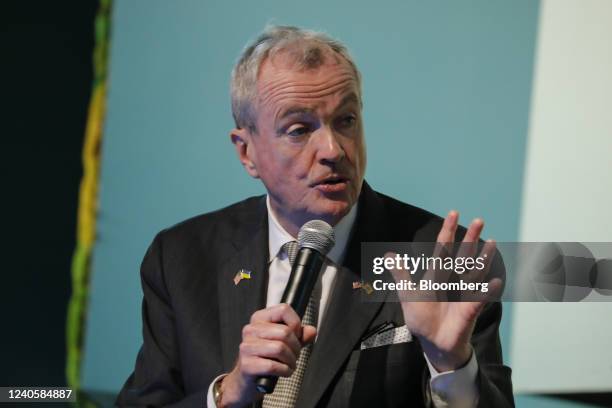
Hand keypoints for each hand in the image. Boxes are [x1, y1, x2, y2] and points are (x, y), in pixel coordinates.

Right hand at [218, 303, 316, 406]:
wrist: (249, 380)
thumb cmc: (267, 358)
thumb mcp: (285, 343)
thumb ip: (300, 335)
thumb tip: (311, 331)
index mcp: (259, 318)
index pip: (284, 309)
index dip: (296, 324)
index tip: (297, 336)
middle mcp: (250, 330)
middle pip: (285, 332)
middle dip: (296, 347)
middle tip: (295, 355)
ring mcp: (246, 347)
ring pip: (280, 349)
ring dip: (291, 361)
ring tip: (290, 364)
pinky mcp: (246, 364)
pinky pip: (273, 366)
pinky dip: (284, 371)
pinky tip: (284, 372)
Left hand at [386, 211, 501, 372]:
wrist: (432, 343)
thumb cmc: (422, 318)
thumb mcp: (408, 295)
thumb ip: (401, 275)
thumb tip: (389, 255)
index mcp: (437, 274)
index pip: (443, 248)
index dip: (448, 231)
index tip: (454, 213)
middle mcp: (453, 280)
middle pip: (463, 254)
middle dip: (470, 238)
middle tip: (479, 220)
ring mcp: (464, 293)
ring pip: (475, 271)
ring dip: (484, 257)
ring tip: (492, 242)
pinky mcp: (470, 309)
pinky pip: (479, 298)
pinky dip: (487, 291)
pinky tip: (496, 281)